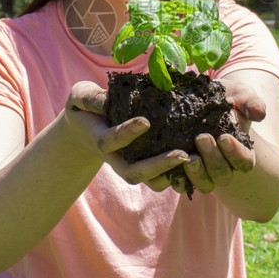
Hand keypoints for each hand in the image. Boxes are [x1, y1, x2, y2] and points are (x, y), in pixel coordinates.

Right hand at [61, 81, 191, 186]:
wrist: (86, 126)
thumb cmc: (86, 107)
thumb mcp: (81, 96)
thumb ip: (89, 98)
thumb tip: (106, 102)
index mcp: (100, 139)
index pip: (111, 141)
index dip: (127, 133)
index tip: (145, 121)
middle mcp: (115, 158)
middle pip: (134, 172)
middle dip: (158, 166)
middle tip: (183, 154)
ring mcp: (130, 164)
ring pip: (150, 181)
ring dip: (172, 174)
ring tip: (194, 161)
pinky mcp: (144, 165)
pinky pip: (160, 178)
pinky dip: (177, 174)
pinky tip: (197, 161)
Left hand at [174, 78, 267, 194]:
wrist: (201, 100)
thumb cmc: (226, 99)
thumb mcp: (240, 95)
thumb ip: (251, 102)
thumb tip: (259, 114)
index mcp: (241, 153)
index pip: (244, 162)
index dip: (235, 153)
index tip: (224, 137)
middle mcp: (223, 167)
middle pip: (222, 175)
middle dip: (213, 159)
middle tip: (201, 137)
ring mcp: (203, 172)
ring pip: (204, 184)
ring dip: (196, 174)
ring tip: (187, 157)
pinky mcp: (183, 171)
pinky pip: (181, 184)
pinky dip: (176, 179)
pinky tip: (169, 166)